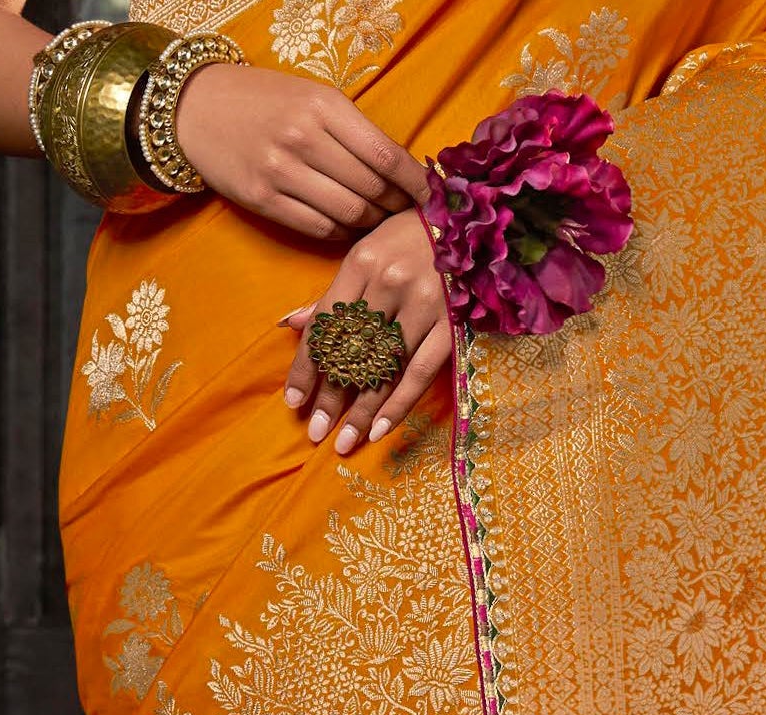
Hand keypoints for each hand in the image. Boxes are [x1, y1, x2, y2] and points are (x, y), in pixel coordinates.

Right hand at [175, 64, 426, 243]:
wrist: (197, 108)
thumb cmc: (265, 101)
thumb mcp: (312, 97)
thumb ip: (354, 131)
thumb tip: (403, 171)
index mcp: (323, 106)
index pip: (385, 156)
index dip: (416, 183)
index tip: (433, 197)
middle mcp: (304, 138)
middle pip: (372, 189)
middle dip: (396, 207)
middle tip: (406, 214)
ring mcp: (281, 171)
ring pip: (350, 213)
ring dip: (371, 223)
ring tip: (377, 220)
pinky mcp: (264, 200)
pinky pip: (320, 228)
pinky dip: (342, 232)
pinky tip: (347, 225)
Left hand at [282, 209, 451, 453]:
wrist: (474, 220)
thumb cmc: (413, 236)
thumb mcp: (369, 250)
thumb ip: (334, 291)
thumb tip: (291, 324)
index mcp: (362, 262)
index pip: (324, 325)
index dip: (306, 367)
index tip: (293, 401)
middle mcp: (389, 283)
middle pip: (352, 352)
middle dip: (331, 397)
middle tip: (315, 432)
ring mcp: (423, 305)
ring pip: (384, 368)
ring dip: (362, 410)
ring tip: (344, 442)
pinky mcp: (451, 323)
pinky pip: (420, 372)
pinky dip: (399, 403)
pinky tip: (381, 430)